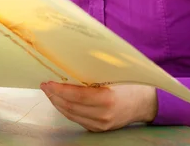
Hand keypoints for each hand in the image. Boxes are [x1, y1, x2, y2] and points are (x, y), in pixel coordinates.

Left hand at [40, 82, 156, 131]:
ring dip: (57, 103)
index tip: (48, 81)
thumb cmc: (129, 83)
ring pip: (71, 115)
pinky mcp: (98, 129)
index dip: (60, 89)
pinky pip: (77, 119)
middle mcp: (103, 115)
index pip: (76, 96)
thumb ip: (94, 71)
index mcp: (107, 99)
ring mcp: (100, 125)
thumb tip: (70, 61)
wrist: (145, 103)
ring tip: (49, 91)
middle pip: (70, 107)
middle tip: (44, 84)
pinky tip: (60, 100)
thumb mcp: (114, 74)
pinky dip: (65, 109)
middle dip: (54, 95)